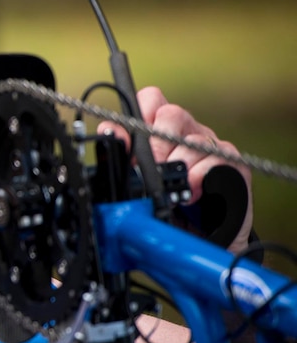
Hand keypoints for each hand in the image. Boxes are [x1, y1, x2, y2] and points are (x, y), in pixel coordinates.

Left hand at [98, 86, 252, 252]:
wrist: (198, 242)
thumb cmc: (165, 210)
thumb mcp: (136, 183)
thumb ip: (123, 155)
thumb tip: (109, 130)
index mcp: (161, 133)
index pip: (151, 100)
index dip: (140, 112)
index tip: (130, 136)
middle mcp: (187, 134)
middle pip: (171, 114)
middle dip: (156, 144)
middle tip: (152, 169)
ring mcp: (211, 148)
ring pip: (192, 139)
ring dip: (178, 166)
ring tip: (174, 190)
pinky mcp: (233, 165)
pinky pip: (216, 158)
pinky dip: (200, 177)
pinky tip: (193, 194)